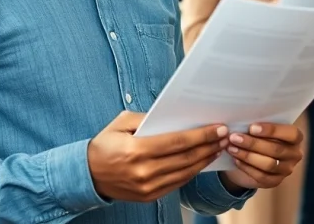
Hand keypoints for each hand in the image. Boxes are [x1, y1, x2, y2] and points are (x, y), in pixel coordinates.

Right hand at [88, 111, 228, 201]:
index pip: (178, 142)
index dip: (201, 135)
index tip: (218, 128)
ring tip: (218, 148)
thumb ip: (146, 118)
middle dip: (209, 145)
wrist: (87, 175)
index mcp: (137, 150)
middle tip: (225, 136)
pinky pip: (177, 183)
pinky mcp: (149, 196)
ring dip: (205, 160)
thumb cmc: (105, 145)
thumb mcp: (121, 123)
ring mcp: (147, 186)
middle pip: (186, 158)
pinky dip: (192, 172)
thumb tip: (173, 117)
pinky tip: (201, 162)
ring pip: (185, 172)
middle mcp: (144, 171)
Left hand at [220, 122, 304, 190]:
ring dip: (247, 156)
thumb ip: (258, 125)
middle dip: (253, 143)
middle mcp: (295, 154)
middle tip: (234, 137)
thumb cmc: (259, 136)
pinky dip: (247, 167)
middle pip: (276, 150)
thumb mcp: (261, 128)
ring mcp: (286, 170)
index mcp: (296, 138)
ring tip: (232, 148)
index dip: (272, 130)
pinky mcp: (275, 182)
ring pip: (268, 164)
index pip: (291, 134)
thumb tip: (241, 121)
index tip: (251, 127)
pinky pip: (261, 176)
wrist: (254, 157)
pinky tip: (236, 160)